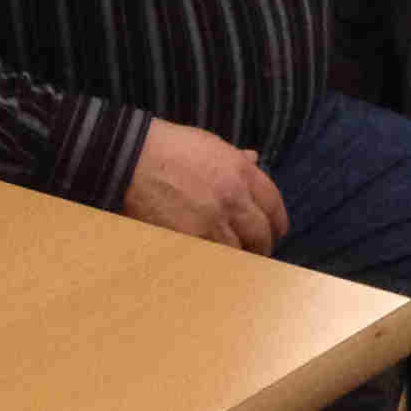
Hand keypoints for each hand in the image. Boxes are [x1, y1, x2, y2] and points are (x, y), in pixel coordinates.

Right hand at [122, 120, 287, 252]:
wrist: (133, 159)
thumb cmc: (170, 148)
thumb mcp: (211, 145)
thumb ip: (236, 157)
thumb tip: (255, 158)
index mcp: (241, 171)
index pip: (273, 203)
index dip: (277, 221)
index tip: (277, 231)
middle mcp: (232, 197)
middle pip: (261, 231)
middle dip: (264, 245)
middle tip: (261, 252)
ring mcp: (211, 220)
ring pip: (239, 250)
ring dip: (241, 258)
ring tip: (239, 263)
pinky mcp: (189, 238)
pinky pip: (213, 257)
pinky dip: (217, 263)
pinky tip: (216, 265)